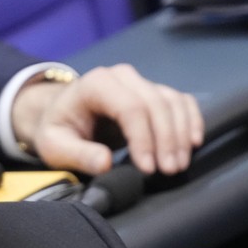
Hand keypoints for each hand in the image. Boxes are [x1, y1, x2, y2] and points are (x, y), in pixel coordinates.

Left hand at [12, 64, 203, 175]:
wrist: (61, 115)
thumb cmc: (57, 129)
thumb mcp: (54, 146)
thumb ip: (78, 154)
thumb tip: (105, 163)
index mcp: (96, 83)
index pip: (130, 107)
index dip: (144, 138)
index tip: (147, 168)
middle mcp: (122, 76)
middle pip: (156, 104)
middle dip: (166, 139)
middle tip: (169, 171)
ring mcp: (141, 82)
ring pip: (172, 102)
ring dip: (181, 135)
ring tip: (178, 165)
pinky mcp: (154, 92)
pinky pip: (181, 101)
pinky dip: (190, 121)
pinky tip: (193, 143)